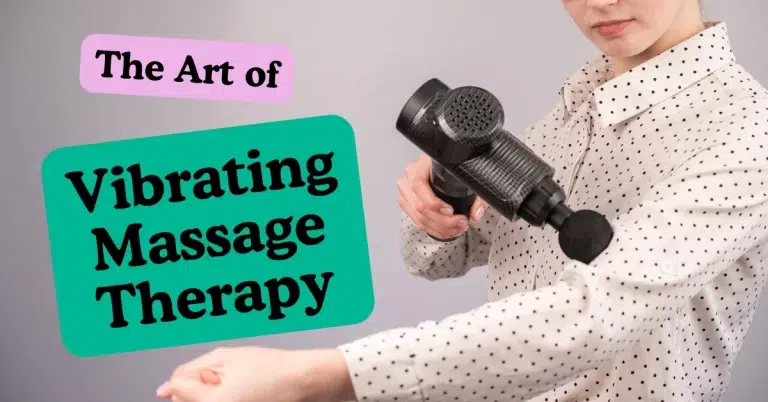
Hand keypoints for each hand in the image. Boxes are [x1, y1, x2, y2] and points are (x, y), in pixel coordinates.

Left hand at [155, 346, 355, 401]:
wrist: (301, 381)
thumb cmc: (271, 368)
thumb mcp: (226, 357)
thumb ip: (190, 371)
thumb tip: (164, 389)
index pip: (176, 388)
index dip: (195, 373)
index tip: (214, 371)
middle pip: (183, 401)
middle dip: (197, 386)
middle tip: (227, 377)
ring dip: (208, 394)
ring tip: (235, 385)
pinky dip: (222, 397)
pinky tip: (240, 392)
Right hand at [398, 153, 487, 239]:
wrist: (445, 165)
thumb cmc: (454, 167)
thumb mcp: (470, 175)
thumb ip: (478, 195)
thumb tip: (476, 213)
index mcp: (422, 163)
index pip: (419, 185)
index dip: (434, 203)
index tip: (450, 211)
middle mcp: (411, 175)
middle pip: (420, 205)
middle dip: (443, 222)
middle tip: (460, 224)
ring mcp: (406, 188)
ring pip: (418, 216)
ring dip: (439, 228)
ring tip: (456, 229)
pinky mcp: (407, 201)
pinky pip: (416, 220)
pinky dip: (431, 229)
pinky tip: (445, 230)